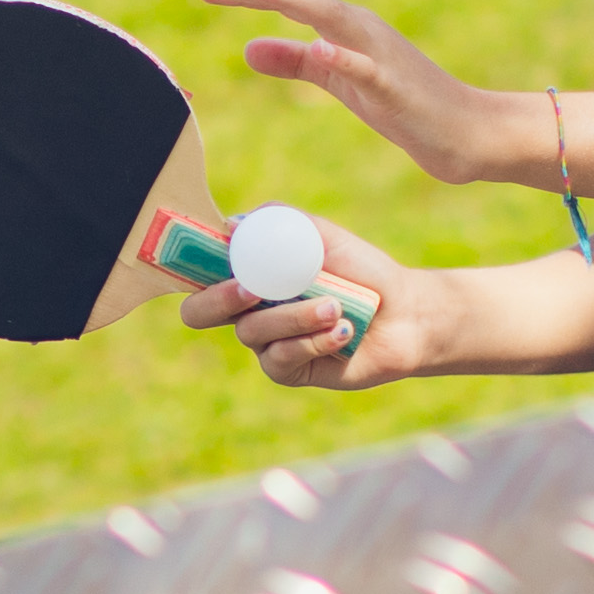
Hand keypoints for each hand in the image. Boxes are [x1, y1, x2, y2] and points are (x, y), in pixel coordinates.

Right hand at [178, 217, 424, 389]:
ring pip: (251, 332)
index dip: (189, 268)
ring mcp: (266, 342)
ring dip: (295, 316)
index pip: (198, 272)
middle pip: (199, 312)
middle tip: (254, 289)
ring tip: (336, 306)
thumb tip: (230, 226)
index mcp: (249, 273)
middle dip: (221, 299)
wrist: (404, 312)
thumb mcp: (321, 236)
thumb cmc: (361, 270)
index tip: (215, 259)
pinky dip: (314, 341)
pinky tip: (343, 331)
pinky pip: (280, 359)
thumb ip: (278, 223)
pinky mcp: (287, 370)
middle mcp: (249, 309)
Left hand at [196, 0, 493, 182]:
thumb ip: (296, 63)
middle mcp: (360, 29)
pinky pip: (366, 68)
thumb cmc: (405, 104)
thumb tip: (248, 50)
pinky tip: (319, 50)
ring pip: (331, 17)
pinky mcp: (395, 86)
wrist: (466, 132)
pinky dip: (342, 56)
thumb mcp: (338, 82)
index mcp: (343, 28)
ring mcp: (379, 54)